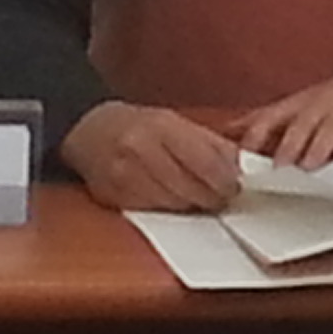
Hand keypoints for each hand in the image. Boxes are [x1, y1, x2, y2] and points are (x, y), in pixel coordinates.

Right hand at [61, 100, 244, 212]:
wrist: (89, 131)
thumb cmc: (140, 126)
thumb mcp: (176, 122)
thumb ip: (211, 144)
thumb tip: (244, 166)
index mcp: (161, 126)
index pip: (204, 161)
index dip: (225, 179)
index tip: (237, 187)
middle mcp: (140, 150)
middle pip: (189, 186)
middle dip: (212, 196)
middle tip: (225, 199)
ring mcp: (123, 175)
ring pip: (171, 202)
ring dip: (193, 205)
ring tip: (203, 200)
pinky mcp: (111, 197)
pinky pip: (151, 210)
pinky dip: (169, 209)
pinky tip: (177, 202)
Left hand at [234, 68, 332, 170]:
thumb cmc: (329, 104)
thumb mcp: (295, 108)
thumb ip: (263, 122)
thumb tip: (226, 131)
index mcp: (298, 104)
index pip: (271, 117)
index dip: (257, 135)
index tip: (244, 157)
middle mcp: (321, 104)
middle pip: (303, 122)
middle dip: (291, 143)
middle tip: (280, 165)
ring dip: (321, 145)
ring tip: (311, 164)